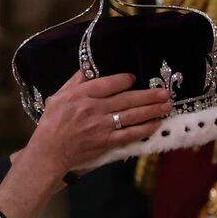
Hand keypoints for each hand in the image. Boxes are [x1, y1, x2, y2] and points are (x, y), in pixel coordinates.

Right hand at [26, 72, 176, 175]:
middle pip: (126, 99)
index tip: (134, 78)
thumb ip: (76, 81)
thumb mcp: (58, 96)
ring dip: (152, 110)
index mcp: (80, 95)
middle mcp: (92, 109)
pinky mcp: (105, 142)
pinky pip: (129, 134)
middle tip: (165, 92)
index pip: (108, 83)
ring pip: (131, 116)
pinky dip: (144, 129)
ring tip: (167, 105)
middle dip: (148, 95)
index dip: (125, 80)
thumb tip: (90, 66)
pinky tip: (156, 124)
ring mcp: (100, 127)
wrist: (49, 152)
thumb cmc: (52, 123)